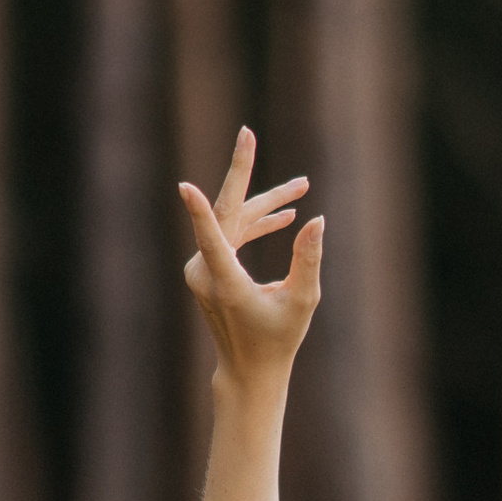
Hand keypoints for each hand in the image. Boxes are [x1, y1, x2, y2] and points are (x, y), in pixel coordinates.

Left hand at [180, 130, 322, 392]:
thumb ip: (308, 260)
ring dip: (265, 206)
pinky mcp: (206, 269)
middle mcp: (206, 273)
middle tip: (247, 132)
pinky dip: (255, 224)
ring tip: (302, 187)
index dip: (201, 211)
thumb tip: (317, 220)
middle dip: (248, 179)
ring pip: (232, 223)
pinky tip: (284, 215)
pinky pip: (229, 236)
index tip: (184, 185)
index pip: (213, 240)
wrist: (248, 368)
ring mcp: (201, 270)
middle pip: (228, 215)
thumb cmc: (277, 339)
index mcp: (226, 284)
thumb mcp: (302, 302)